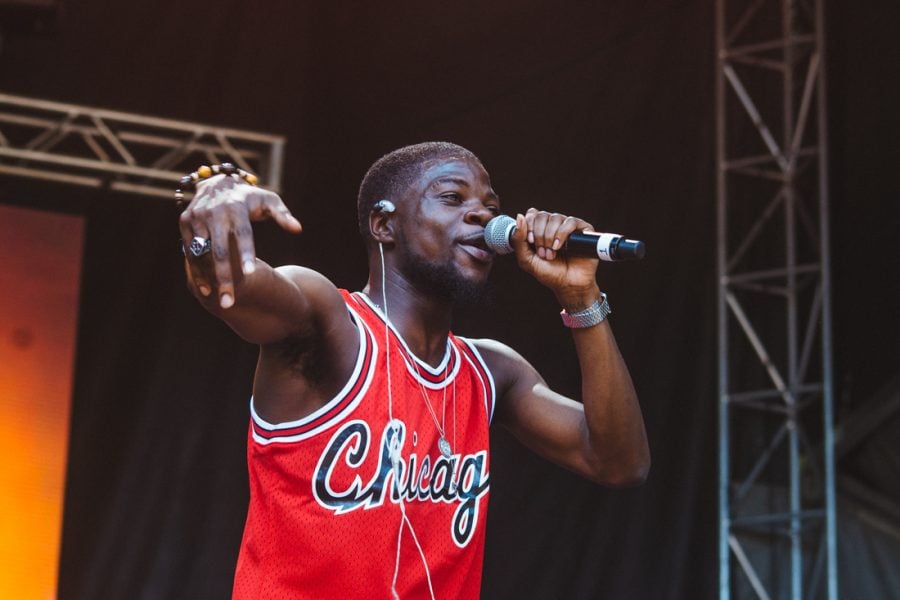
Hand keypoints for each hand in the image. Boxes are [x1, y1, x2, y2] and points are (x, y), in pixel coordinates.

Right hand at [178, 174, 301, 307]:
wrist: (217, 182)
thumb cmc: (250, 198)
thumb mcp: (268, 200)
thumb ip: (282, 215)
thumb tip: (298, 229)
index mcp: (237, 206)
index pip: (243, 233)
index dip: (246, 253)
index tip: (251, 274)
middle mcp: (214, 211)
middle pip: (219, 250)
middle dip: (224, 277)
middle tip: (230, 302)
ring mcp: (197, 217)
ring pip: (202, 254)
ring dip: (209, 278)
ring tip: (220, 301)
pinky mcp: (185, 221)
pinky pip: (189, 251)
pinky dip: (197, 270)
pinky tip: (206, 290)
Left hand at [511, 208, 600, 307]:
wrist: (568, 285)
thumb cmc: (549, 273)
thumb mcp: (526, 260)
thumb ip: (518, 240)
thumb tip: (519, 216)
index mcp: (540, 229)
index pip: (532, 214)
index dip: (529, 225)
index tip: (531, 242)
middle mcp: (554, 226)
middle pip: (542, 215)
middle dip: (540, 235)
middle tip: (543, 252)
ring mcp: (569, 227)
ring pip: (556, 218)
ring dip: (550, 237)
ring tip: (552, 253)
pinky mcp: (583, 230)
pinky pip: (571, 222)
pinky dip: (562, 233)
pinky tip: (559, 247)